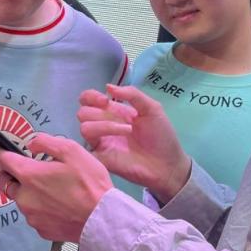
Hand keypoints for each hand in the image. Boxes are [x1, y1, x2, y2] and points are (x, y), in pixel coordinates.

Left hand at [0, 133, 112, 242]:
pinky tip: (58, 203)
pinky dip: (39, 206)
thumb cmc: (90, 184)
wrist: (102, 221)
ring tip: (51, 186)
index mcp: (30, 176)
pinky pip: (33, 214)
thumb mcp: (72, 151)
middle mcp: (25, 197)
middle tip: (24, 166)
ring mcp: (32, 216)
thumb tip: (31, 142)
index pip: (2, 159)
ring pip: (21, 199)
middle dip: (8, 172)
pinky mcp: (41, 230)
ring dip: (27, 190)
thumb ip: (47, 142)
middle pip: (6, 182)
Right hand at [78, 84, 190, 203]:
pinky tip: (116, 144)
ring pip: (84, 128)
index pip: (88, 99)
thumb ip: (132, 94)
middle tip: (119, 117)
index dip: (91, 96)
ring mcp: (102, 142)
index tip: (105, 100)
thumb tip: (108, 86)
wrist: (168, 164)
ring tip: (127, 131)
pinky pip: (86, 150)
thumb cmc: (162, 136)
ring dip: (105, 126)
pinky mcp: (102, 159)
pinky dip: (96, 144)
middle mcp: (103, 125)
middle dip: (99, 112)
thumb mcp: (152, 108)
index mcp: (113, 111)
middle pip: (83, 112)